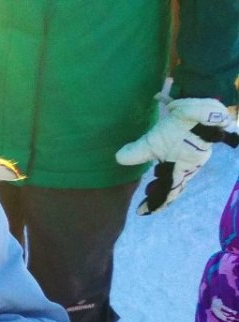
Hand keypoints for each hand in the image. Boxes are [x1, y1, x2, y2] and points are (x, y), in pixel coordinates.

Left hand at [115, 96, 237, 213]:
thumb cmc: (179, 130)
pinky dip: (172, 163)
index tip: (141, 212)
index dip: (154, 204)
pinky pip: (183, 160)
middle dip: (160, 190)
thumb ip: (136, 152)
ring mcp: (194, 156)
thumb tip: (118, 159)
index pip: (167, 194)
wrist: (202, 109)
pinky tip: (166, 155)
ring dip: (166, 175)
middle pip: (174, 185)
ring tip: (155, 173)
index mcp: (181, 172)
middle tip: (147, 191)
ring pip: (179, 172)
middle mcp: (190, 168)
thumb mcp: (154, 142)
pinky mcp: (195, 144)